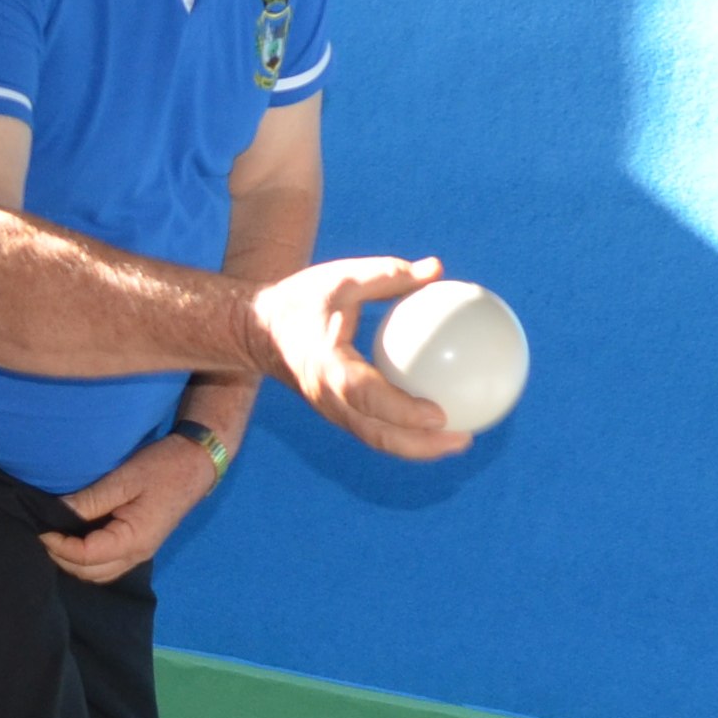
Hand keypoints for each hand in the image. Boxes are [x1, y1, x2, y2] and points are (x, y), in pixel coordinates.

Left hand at [49, 430, 223, 582]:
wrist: (196, 464)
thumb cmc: (163, 467)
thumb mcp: (124, 479)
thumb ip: (90, 500)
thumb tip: (56, 512)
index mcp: (133, 540)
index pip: (85, 556)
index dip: (58, 546)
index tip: (40, 529)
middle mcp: (136, 555)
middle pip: (89, 573)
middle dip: (61, 558)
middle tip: (42, 533)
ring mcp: (139, 553)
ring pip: (98, 574)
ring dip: (73, 562)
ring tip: (56, 538)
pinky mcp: (139, 546)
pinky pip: (107, 565)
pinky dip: (87, 560)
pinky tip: (75, 540)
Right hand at [251, 257, 471, 460]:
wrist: (254, 331)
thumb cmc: (300, 299)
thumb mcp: (341, 276)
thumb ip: (388, 274)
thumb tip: (436, 269)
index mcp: (325, 367)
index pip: (365, 396)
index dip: (402, 411)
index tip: (439, 414)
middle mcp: (326, 398)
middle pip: (376, 435)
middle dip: (421, 446)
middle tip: (464, 438)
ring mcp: (329, 410)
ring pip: (376, 439)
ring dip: (417, 448)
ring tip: (459, 440)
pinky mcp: (335, 412)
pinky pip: (373, 429)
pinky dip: (405, 434)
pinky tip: (436, 423)